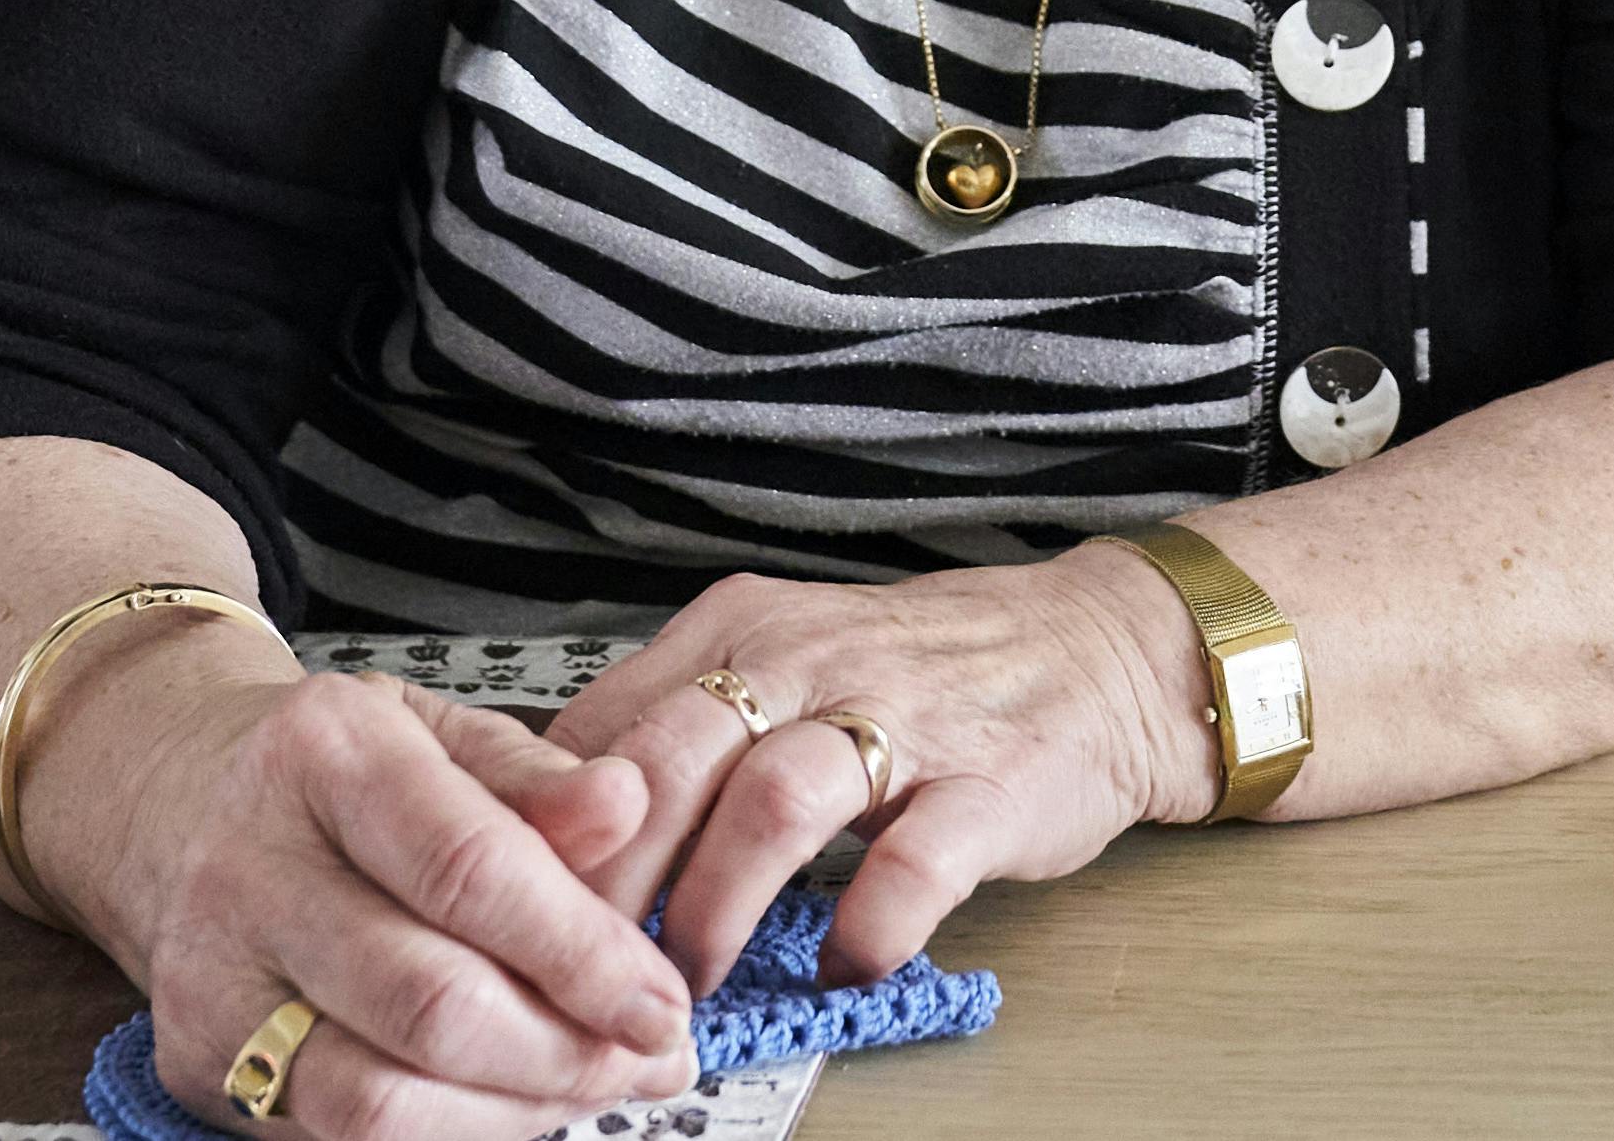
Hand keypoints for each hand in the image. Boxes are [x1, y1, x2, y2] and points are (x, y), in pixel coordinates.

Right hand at [50, 663, 696, 1140]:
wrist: (183, 806)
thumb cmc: (340, 769)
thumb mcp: (440, 727)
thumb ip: (538, 774)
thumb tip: (629, 806)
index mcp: (323, 753)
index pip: (468, 870)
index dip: (580, 950)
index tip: (661, 998)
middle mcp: (248, 870)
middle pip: (427, 1002)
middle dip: (564, 1049)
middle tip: (650, 1055)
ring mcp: (212, 981)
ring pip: (376, 1098)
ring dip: (512, 1111)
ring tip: (595, 1084)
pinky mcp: (198, 1068)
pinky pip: (336, 1136)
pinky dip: (446, 1134)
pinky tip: (514, 1103)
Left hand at [548, 549, 1220, 994]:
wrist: (1101, 647)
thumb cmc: (921, 672)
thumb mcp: (782, 664)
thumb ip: (673, 731)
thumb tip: (537, 831)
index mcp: (748, 630)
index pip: (605, 726)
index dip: (544, 835)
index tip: (511, 916)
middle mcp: (816, 659)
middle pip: (669, 760)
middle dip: (607, 881)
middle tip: (574, 972)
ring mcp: (907, 719)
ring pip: (774, 799)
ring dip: (715, 903)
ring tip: (689, 983)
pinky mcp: (991, 784)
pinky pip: (915, 865)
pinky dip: (868, 927)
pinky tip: (844, 964)